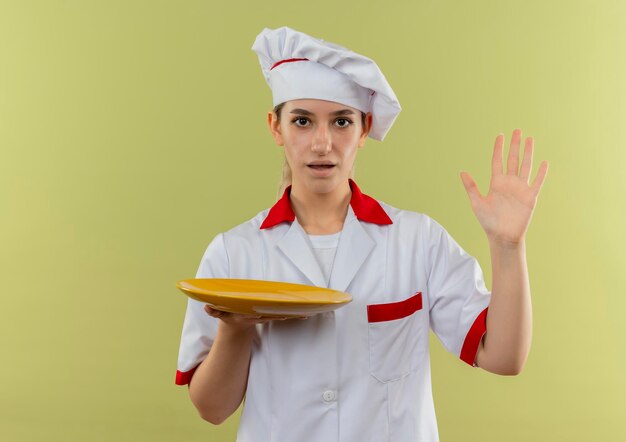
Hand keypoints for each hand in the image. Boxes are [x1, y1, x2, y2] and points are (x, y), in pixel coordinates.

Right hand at [204, 305, 307, 331]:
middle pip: (273, 315)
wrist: (237, 328)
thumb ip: (214, 311)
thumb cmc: (229, 316)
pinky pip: (284, 316)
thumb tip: (206, 307)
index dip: (267, 314)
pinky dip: (294, 315)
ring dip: (293, 315)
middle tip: (298, 311)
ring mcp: (265, 318)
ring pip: (281, 316)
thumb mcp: (220, 315)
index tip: (277, 313)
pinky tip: (306, 314)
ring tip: (306, 313)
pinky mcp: (270, 317)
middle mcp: (258, 317)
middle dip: (285, 314)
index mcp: (248, 316)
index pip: (259, 315)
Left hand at [460, 128, 547, 246]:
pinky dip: (541, 173)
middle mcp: (509, 183)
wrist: (502, 236)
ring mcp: (521, 189)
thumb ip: (471, 187)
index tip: (500, 136)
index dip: (499, 148)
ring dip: (528, 153)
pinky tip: (544, 162)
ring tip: (529, 139)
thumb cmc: (488, 221)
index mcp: (496, 183)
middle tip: (517, 130)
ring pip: (526, 166)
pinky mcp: (530, 197)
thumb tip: (462, 172)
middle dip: (515, 145)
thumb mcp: (477, 203)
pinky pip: (537, 183)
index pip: (497, 161)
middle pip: (513, 159)